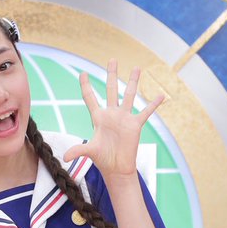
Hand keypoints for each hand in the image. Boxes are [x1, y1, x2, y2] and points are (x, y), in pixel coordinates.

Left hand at [63, 60, 165, 177]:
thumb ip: (78, 150)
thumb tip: (65, 157)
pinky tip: (161, 95)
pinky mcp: (135, 125)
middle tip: (112, 59)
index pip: (90, 98)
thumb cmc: (103, 160)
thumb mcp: (90, 152)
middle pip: (111, 89)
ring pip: (129, 95)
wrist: (117, 168)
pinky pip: (146, 112)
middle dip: (111, 74)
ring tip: (137, 68)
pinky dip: (153, 104)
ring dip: (133, 81)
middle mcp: (111, 114)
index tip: (83, 73)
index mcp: (98, 118)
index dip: (86, 86)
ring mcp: (124, 118)